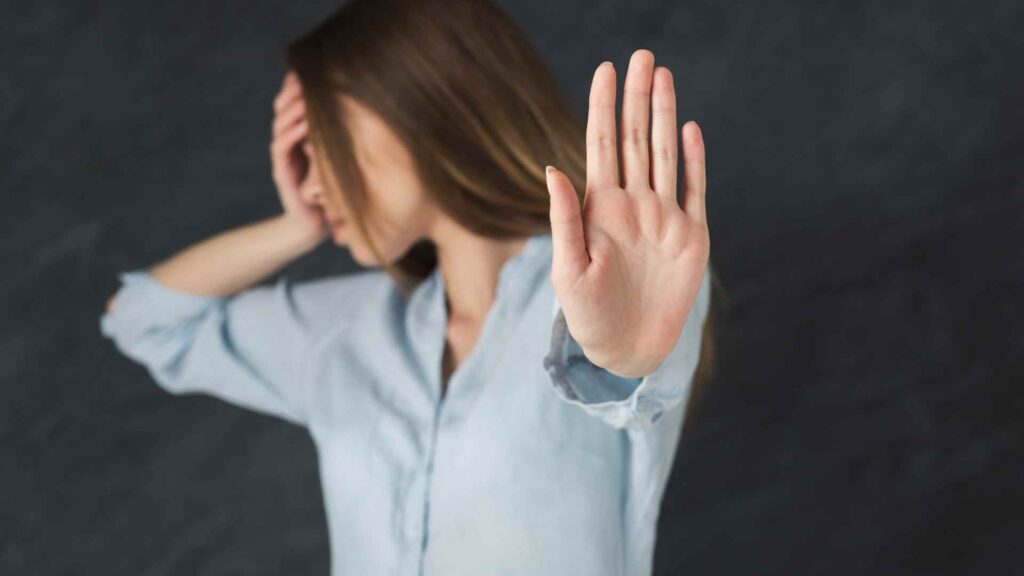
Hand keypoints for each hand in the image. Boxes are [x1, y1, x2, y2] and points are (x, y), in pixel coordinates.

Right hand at [269, 70, 328, 243]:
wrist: (313, 226)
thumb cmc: (329, 192)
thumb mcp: (338, 161)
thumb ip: (342, 141)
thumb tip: (368, 118)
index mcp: (298, 139)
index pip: (293, 106)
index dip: (297, 88)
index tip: (308, 71)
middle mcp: (287, 145)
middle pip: (283, 110)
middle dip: (292, 91)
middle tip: (303, 76)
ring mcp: (283, 159)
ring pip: (280, 125)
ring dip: (292, 108)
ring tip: (305, 94)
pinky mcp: (282, 174)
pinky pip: (282, 148)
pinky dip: (292, 133)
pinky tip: (304, 122)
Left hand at [545, 49, 709, 377]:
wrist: (627, 349)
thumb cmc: (587, 314)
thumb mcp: (568, 268)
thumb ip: (564, 218)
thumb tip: (553, 168)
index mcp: (600, 208)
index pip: (603, 145)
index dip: (603, 108)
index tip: (604, 70)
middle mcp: (633, 204)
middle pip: (636, 139)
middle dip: (637, 97)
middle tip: (641, 56)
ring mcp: (663, 217)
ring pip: (665, 155)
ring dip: (664, 115)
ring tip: (662, 77)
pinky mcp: (691, 237)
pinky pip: (694, 190)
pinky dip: (694, 160)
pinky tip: (690, 129)